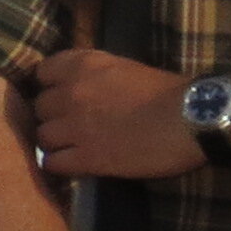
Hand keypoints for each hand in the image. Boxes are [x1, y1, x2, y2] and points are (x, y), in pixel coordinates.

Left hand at [25, 47, 203, 179]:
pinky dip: (60, 165)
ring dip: (55, 142)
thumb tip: (77, 84)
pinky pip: (53, 163)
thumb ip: (92, 73)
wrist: (191, 119)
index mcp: (82, 65)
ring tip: (72, 146)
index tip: (61, 96)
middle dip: (53, 116)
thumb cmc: (168, 91)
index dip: (50, 86)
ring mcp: (75, 126)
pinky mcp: (87, 157)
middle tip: (71, 125)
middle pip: (39, 107)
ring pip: (42, 136)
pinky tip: (74, 164)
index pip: (41, 73)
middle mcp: (70, 92)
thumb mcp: (123, 67)